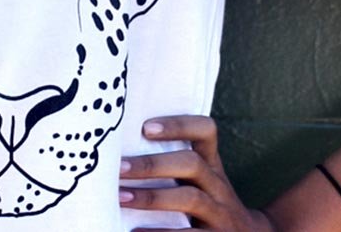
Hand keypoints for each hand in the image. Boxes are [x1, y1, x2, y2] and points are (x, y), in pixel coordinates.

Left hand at [119, 115, 275, 230]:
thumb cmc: (208, 202)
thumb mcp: (201, 180)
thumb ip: (174, 163)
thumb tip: (120, 148)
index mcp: (212, 164)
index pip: (206, 131)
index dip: (178, 125)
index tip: (145, 127)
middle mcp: (219, 186)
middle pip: (192, 164)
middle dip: (154, 164)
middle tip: (120, 168)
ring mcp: (220, 214)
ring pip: (191, 198)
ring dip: (152, 197)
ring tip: (121, 197)